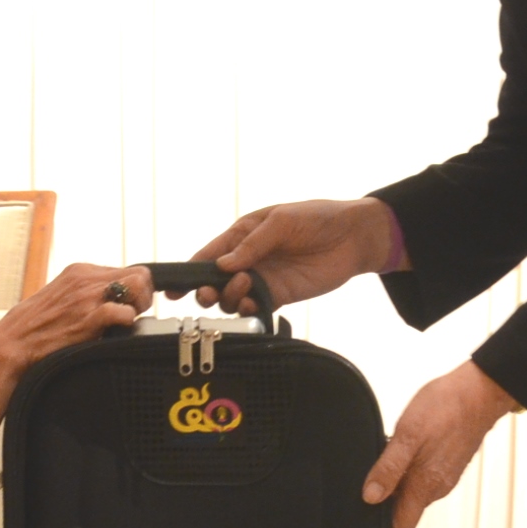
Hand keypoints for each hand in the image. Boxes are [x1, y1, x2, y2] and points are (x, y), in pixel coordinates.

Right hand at [0, 263, 151, 444]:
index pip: (128, 269)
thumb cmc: (37, 325)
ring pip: (137, 287)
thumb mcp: (63, 295)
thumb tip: (116, 296)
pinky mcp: (87, 318)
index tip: (130, 305)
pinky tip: (116, 329)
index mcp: (80, 271)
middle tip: (132, 314)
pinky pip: (123, 312)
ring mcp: (87, 297)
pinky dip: (126, 321)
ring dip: (138, 306)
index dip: (135, 290)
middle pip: (139, 275)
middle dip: (143, 295)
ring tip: (125, 321)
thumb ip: (88, 291)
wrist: (14, 342)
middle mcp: (86, 278)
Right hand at [189, 198, 397, 315]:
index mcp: (242, 236)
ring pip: (231, 298)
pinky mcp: (279, 296)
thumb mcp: (281, 221)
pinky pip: (254, 307)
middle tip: (209, 293)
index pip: (209, 254)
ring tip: (244, 285)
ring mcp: (262, 279)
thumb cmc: (316, 218)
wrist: (352, 237)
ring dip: (229, 297)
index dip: (190, 270)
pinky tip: (249, 303)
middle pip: (214, 282)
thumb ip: (252, 244)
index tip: (174, 287)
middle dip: (205, 289)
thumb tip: (224, 265)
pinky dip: (246, 309)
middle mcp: (247, 260)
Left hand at [363, 361, 518, 527]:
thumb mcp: (407, 435)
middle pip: (407, 508)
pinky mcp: (451, 464)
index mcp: (426, 486)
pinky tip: (413, 442)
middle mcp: (438, 487)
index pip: (402, 524)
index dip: (382, 516)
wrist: (480, 391)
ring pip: (416, 490)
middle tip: (383, 463)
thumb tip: (370, 497)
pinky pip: (426, 475)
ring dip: (402, 476)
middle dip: (390, 493)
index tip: (370, 495)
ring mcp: (446, 476)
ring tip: (399, 448)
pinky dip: (415, 465)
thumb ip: (389, 469)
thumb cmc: (446, 408)